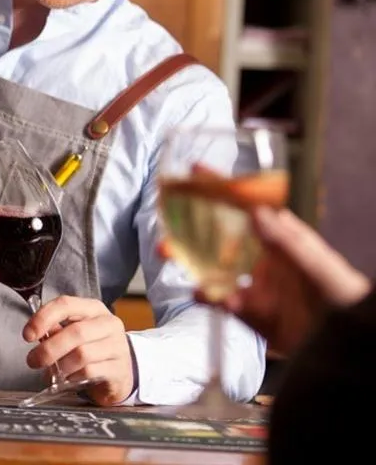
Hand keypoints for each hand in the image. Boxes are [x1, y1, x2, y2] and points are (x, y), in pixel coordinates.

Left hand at [23, 295, 133, 405]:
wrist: (120, 373)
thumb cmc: (91, 348)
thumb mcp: (72, 334)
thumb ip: (55, 331)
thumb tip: (37, 333)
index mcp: (93, 308)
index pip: (66, 304)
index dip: (43, 318)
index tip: (27, 334)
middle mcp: (108, 323)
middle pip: (75, 332)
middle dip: (49, 348)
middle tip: (33, 360)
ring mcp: (117, 346)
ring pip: (82, 354)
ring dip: (61, 365)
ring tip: (53, 371)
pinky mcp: (119, 369)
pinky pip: (89, 372)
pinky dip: (73, 376)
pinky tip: (69, 378)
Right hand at [160, 205, 370, 355]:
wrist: (350, 346)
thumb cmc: (346, 297)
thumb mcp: (317, 265)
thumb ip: (284, 241)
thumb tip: (254, 212)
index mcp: (282, 238)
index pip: (245, 206)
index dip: (221, 188)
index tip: (195, 170)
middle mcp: (264, 258)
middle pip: (221, 235)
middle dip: (190, 226)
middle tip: (166, 218)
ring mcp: (256, 286)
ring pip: (213, 267)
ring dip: (188, 259)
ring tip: (168, 253)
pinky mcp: (251, 314)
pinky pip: (221, 302)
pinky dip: (208, 296)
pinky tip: (201, 293)